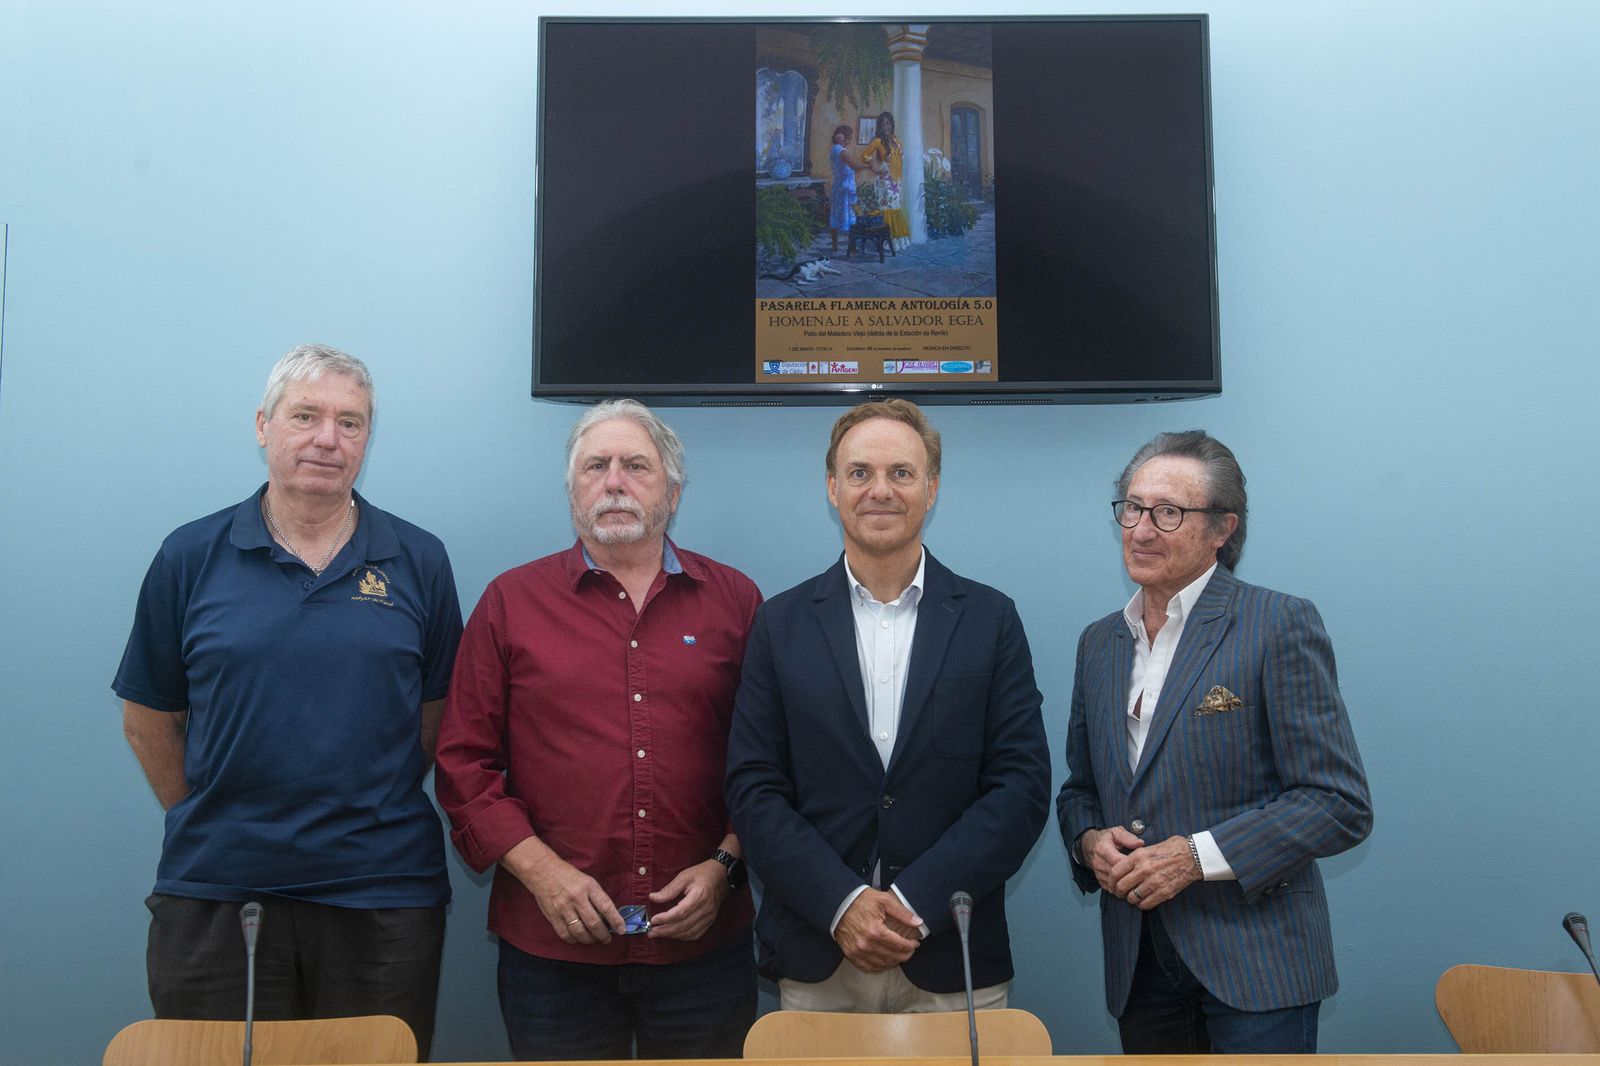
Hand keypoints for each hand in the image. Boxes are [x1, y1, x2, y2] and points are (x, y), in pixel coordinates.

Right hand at [502, 836, 623, 944]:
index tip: (621, 930)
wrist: (543, 870)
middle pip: (593, 923)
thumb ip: (596, 897)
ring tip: (593, 939)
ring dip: (589, 939)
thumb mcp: (587, 881)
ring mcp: (563, 908)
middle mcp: (577, 898)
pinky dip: (573, 940)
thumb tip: (608, 917)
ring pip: (579, 931)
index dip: (616, 920)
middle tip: (607, 939)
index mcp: (588, 886)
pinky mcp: (553, 915)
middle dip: (603, 935)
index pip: (606, 906)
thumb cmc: (568, 875)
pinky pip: (565, 934)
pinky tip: (577, 938)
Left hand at [645, 860, 728, 940]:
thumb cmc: (702, 874)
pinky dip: (683, 937)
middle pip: (683, 925)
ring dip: (672, 935)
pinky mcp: (710, 921)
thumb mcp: (684, 876)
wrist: (722, 875)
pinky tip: (674, 934)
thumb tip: (653, 898)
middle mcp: (706, 909)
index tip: (653, 920)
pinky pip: (696, 934)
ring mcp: (709, 917)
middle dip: (665, 931)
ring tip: (659, 934)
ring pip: (689, 933)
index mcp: (699, 896)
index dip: (666, 918)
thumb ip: (669, 889)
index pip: (681, 912)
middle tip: (651, 932)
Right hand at [833, 889, 921, 973]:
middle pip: (892, 957)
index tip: (915, 943)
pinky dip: (879, 967)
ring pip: (882, 965)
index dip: (910, 945)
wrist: (838, 903)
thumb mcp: (884, 900)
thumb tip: (918, 922)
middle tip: (910, 950)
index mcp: (876, 931)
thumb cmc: (860, 900)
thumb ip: (902, 913)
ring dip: (894, 962)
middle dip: (905, 955)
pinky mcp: (850, 954)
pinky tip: (885, 962)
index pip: (899, 945)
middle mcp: (866, 944)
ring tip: (899, 955)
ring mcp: (857, 952)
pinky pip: (868, 968)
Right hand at [1080, 825, 1146, 895]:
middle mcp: (1099, 862)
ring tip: (1138, 882)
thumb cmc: (1105, 839)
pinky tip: (1130, 885)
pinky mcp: (1100, 880)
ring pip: (1114, 883)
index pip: (1118, 861)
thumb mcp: (1116, 832)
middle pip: (1117, 874)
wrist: (1090, 846)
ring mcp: (1098, 873)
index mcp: (1103, 849)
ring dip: (1126, 884)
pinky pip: (1111, 888)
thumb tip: (1140, 843)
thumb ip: (1128, 837)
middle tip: (1143, 876)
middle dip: (1130, 876)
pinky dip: (1121, 889)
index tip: (1141, 864)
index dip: (1130, 865)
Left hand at [1110, 835, 1202, 909]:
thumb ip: (1137, 855)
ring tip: (1132, 896)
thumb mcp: (1150, 846)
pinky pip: (1146, 904)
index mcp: (1139, 856)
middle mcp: (1144, 869)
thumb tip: (1125, 863)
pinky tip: (1144, 900)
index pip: (1115, 871)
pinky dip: (1142, 904)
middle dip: (1118, 891)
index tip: (1112, 882)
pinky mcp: (1164, 893)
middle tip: (1120, 892)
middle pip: (1121, 887)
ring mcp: (1154, 882)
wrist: (1194, 856)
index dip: (1111, 879)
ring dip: (1130, 898)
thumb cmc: (1174, 848)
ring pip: (1132, 897)